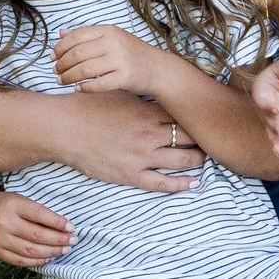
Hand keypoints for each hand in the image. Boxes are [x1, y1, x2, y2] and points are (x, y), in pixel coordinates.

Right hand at [0, 188, 74, 267]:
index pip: (40, 215)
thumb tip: (64, 227)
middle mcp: (5, 224)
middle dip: (58, 240)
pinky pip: (21, 261)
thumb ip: (39, 212)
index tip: (71, 227)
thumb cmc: (6, 205)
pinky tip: (49, 258)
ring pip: (30, 251)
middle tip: (73, 241)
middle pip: (37, 236)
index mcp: (13, 206)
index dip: (58, 222)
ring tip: (64, 250)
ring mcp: (0, 240)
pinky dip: (37, 262)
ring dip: (51, 252)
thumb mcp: (21, 200)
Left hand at [54, 24, 164, 95]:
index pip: (76, 36)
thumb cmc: (132, 54)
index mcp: (108, 30)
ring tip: (62, 81)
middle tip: (55, 72)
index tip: (52, 57)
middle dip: (62, 64)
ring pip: (84, 70)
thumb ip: (87, 36)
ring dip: (68, 77)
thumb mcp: (111, 38)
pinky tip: (78, 88)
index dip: (60, 47)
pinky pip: (97, 84)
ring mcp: (120, 60)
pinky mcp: (124, 77)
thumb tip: (61, 33)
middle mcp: (114, 43)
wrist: (158, 69)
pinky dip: (84, 87)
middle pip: (77, 54)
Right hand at [59, 92, 202, 189]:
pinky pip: (163, 184)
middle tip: (212, 139)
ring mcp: (142, 156)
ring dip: (198, 159)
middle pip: (190, 137)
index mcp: (148, 112)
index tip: (208, 118)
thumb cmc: (90, 108)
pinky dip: (181, 184)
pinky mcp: (131, 175)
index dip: (198, 117)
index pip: (184, 115)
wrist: (65, 128)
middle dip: (204, 138)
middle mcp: (150, 134)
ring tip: (204, 158)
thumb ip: (142, 98)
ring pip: (183, 160)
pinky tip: (193, 183)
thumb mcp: (120, 95)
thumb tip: (159, 94)